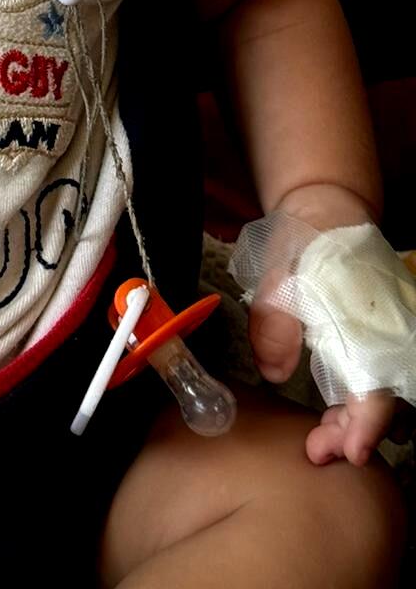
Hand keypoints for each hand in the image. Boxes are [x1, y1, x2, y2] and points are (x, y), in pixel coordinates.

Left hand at [250, 184, 402, 466]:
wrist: (328, 212)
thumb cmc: (305, 241)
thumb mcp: (280, 273)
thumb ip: (275, 322)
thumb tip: (273, 373)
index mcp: (368, 320)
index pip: (380, 388)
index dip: (366, 426)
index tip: (350, 453)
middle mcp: (391, 336)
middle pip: (390, 405)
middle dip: (356, 435)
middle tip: (317, 450)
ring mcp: (390, 341)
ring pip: (388, 401)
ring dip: (357, 425)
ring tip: (320, 438)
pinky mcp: (382, 345)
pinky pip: (381, 388)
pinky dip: (360, 409)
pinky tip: (333, 419)